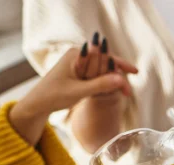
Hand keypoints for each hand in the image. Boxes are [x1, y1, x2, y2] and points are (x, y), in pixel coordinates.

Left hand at [9, 38, 136, 144]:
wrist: (38, 103)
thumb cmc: (53, 95)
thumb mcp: (78, 91)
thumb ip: (100, 85)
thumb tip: (121, 79)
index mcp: (76, 54)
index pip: (105, 55)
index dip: (121, 65)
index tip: (135, 73)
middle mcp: (78, 54)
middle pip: (106, 61)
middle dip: (119, 75)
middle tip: (127, 92)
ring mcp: (78, 63)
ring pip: (103, 69)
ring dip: (114, 79)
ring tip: (123, 93)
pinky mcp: (79, 71)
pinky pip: (97, 74)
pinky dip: (106, 82)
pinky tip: (114, 91)